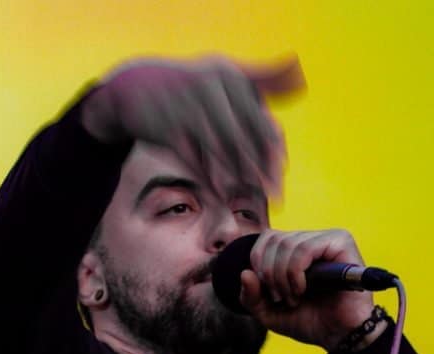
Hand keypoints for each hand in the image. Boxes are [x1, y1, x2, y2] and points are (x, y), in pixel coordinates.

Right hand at [81, 54, 305, 196]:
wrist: (134, 87)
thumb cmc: (187, 86)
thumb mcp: (223, 74)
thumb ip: (262, 78)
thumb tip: (300, 80)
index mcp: (231, 77)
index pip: (262, 121)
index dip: (273, 151)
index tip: (281, 174)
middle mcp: (212, 88)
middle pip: (245, 139)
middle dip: (262, 170)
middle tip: (275, 196)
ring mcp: (188, 107)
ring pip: (221, 151)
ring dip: (239, 177)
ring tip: (251, 199)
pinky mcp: (167, 126)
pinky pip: (195, 158)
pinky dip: (210, 178)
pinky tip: (222, 195)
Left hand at [237, 228, 382, 350]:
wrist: (339, 336)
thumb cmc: (308, 320)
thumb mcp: (268, 313)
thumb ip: (250, 296)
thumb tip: (245, 273)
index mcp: (296, 249)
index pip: (266, 238)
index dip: (259, 263)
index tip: (268, 292)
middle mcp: (312, 239)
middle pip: (274, 239)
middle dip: (269, 274)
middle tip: (281, 298)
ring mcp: (328, 239)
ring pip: (287, 244)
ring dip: (283, 277)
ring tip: (294, 298)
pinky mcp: (342, 244)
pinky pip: (305, 249)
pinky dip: (296, 273)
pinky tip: (302, 290)